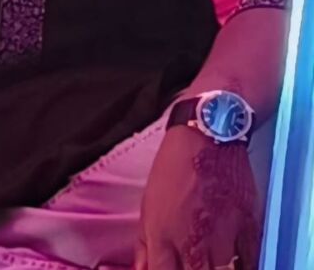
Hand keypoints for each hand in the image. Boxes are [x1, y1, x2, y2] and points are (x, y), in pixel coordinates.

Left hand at [134, 126, 260, 269]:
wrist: (209, 137)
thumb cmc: (174, 167)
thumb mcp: (149, 203)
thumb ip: (145, 244)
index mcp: (163, 238)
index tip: (168, 269)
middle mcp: (192, 245)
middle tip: (190, 261)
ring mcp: (221, 240)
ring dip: (213, 268)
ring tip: (208, 256)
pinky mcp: (247, 230)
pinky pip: (248, 262)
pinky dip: (241, 263)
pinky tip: (232, 257)